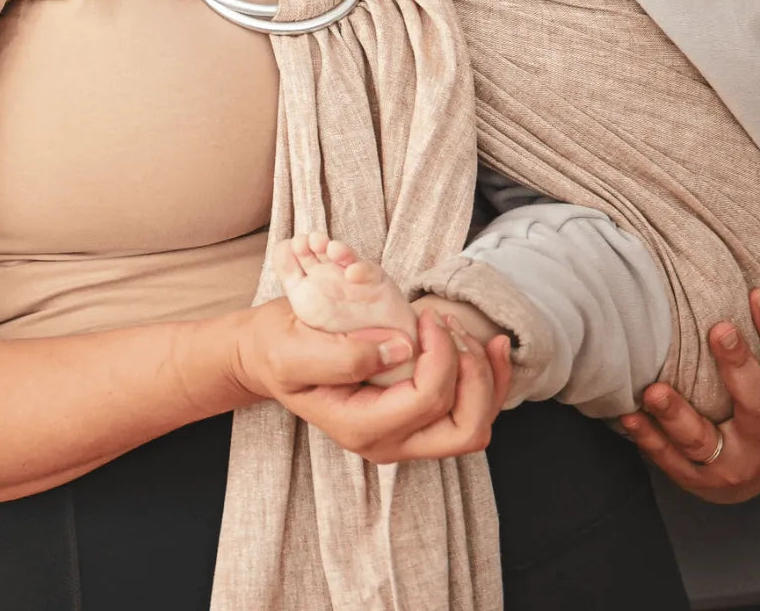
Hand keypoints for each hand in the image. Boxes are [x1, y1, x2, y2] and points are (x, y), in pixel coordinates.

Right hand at [234, 298, 511, 462]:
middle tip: (451, 326)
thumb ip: (343, 355)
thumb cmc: (278, 348)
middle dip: (474, 373)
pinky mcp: (414, 417)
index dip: (441, 354)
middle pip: (465, 429)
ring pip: (475, 424)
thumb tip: (400, 348)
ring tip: (468, 330)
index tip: (424, 316)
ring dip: (485, 376)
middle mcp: (388, 442)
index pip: (428, 400)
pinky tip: (489, 346)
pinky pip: (468, 412)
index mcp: (360, 427)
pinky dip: (487, 379)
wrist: (270, 356)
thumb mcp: (293, 347)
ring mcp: (404, 435)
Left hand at [620, 288, 759, 502]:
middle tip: (719, 330)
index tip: (758, 293)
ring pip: (703, 439)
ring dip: (676, 414)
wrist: (745, 476)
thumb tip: (753, 286)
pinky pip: (672, 460)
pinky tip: (630, 417)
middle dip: (738, 366)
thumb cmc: (757, 413)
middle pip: (756, 403)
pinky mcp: (699, 480)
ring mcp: (733, 464)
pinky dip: (649, 439)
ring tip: (654, 391)